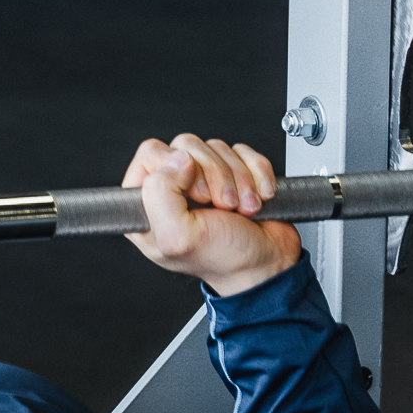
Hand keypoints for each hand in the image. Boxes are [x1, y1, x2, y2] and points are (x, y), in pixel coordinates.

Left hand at [123, 134, 300, 295]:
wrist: (265, 266)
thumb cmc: (222, 259)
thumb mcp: (178, 236)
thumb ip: (161, 193)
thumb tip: (178, 159)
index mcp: (147, 203)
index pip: (151, 153)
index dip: (176, 167)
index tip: (195, 196)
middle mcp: (173, 188)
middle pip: (187, 145)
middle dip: (214, 174)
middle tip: (222, 205)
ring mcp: (205, 178)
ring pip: (216, 148)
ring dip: (238, 179)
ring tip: (241, 208)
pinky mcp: (234, 173)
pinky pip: (244, 152)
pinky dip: (257, 173)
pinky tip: (257, 198)